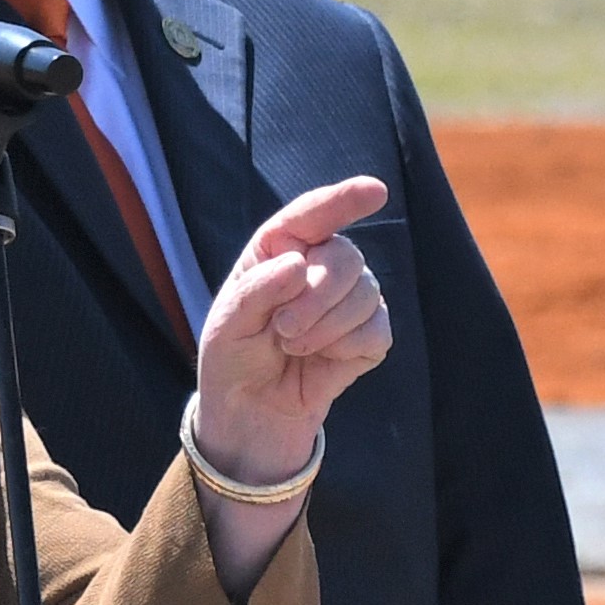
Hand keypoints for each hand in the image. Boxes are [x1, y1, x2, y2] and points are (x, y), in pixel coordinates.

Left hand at [191, 176, 393, 485]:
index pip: (315, 214)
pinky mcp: (370, 336)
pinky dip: (346, 348)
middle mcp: (320, 265)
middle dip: (317, 296)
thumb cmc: (234, 358)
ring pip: (366, 293)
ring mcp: (350, 299)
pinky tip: (322, 360)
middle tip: (283, 330)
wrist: (250, 413)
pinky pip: (377, 329)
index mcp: (281, 249)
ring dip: (325, 328)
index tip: (375, 192)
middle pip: (346, 258)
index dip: (345, 199)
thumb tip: (299, 264)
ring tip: (292, 347)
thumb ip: (258, 289)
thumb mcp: (227, 323)